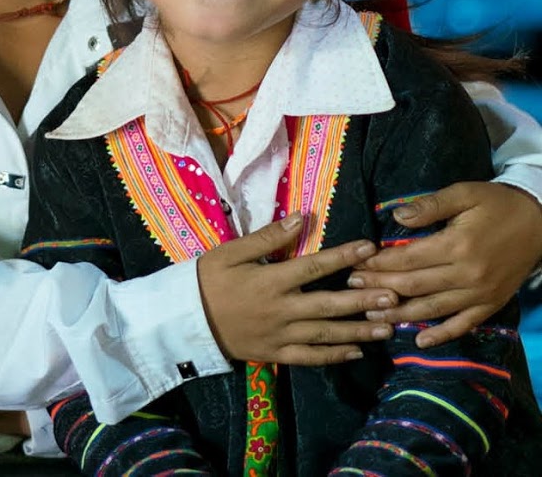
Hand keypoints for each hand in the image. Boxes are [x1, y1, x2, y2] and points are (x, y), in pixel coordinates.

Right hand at [199, 214, 393, 364]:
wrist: (185, 320)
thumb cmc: (207, 280)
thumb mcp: (229, 252)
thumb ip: (266, 238)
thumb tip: (300, 219)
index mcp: (270, 280)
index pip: (314, 266)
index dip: (344, 256)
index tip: (370, 247)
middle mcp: (280, 309)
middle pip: (329, 304)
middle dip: (364, 300)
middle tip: (394, 296)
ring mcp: (279, 335)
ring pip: (326, 334)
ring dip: (358, 330)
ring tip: (386, 327)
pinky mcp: (275, 354)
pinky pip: (310, 358)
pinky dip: (334, 356)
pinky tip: (356, 352)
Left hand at [349, 180, 541, 347]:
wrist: (541, 222)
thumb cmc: (496, 204)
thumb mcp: (464, 193)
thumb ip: (430, 205)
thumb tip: (396, 216)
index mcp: (457, 245)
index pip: (407, 259)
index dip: (378, 264)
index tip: (354, 266)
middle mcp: (468, 274)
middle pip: (413, 286)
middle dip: (379, 288)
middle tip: (351, 289)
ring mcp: (480, 293)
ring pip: (432, 309)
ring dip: (400, 314)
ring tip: (371, 316)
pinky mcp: (491, 304)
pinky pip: (464, 324)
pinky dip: (442, 335)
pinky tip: (419, 341)